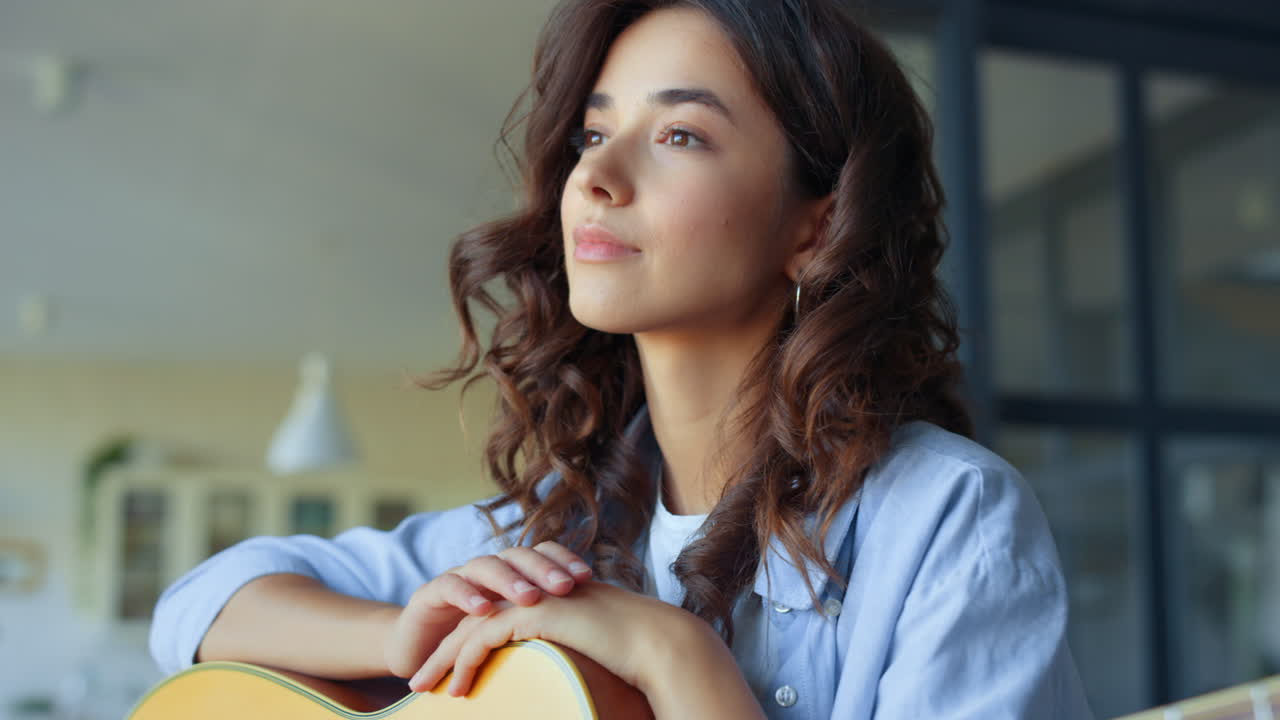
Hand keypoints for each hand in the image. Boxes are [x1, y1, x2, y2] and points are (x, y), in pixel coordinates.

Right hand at [383, 542, 593, 678]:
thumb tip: (595, 637)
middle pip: (518, 556)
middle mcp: (487, 571)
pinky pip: (448, 586)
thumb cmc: (474, 644)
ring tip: (531, 598)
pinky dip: (466, 595)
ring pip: (486, 566)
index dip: (563, 560)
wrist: (417, 651)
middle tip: (566, 586)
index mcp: (510, 575)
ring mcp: (459, 578)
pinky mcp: (429, 594)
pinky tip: (483, 609)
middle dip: (543, 569)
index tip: (588, 577)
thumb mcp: (512, 634)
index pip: (541, 554)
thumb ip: (546, 626)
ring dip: (509, 580)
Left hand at [406, 580, 705, 698]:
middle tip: (420, 681)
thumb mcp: (590, 646)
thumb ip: (567, 648)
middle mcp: (534, 590)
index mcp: (545, 596)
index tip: (447, 671)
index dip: (466, 644)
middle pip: (473, 619)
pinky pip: (482, 638)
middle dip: (442, 651)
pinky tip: (456, 688)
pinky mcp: (531, 612)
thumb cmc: (633, 652)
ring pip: (470, 628)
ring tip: (422, 688)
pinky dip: (463, 663)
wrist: (653, 641)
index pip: (494, 616)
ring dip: (443, 659)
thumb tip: (558, 674)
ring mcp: (531, 597)